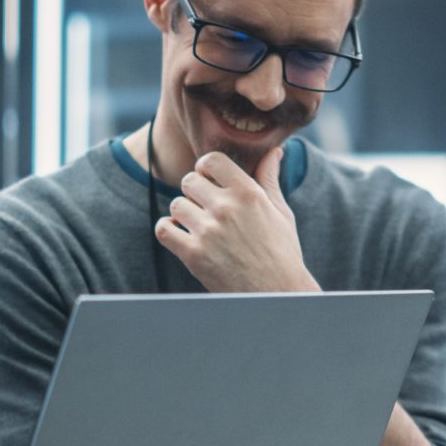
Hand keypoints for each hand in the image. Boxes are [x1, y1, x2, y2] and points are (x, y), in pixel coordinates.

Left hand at [155, 147, 317, 292]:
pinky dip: (169, 230)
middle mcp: (226, 208)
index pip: (211, 160)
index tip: (210, 181)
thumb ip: (269, 178)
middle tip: (206, 208)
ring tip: (199, 226)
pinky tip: (183, 236)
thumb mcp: (280, 211)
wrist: (276, 294)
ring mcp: (208, 231)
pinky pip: (164, 229)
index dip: (206, 169)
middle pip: (190, 181)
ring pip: (177, 204)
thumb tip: (275, 151)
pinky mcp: (193, 254)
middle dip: (195, 192)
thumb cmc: (281, 252)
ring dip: (184, 214)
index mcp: (248, 193)